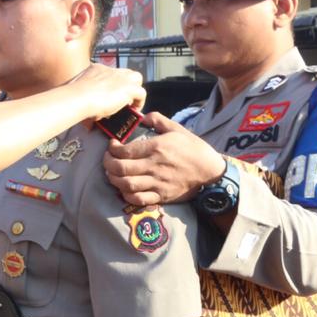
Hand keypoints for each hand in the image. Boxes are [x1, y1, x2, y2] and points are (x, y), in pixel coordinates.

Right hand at [69, 63, 145, 119]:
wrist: (78, 97)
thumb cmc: (73, 99)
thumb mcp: (80, 98)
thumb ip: (86, 105)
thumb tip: (88, 124)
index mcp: (96, 69)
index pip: (109, 74)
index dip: (112, 85)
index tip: (110, 97)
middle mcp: (109, 70)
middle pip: (125, 73)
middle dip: (126, 84)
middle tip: (122, 99)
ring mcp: (120, 77)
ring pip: (136, 78)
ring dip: (134, 90)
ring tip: (130, 104)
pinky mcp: (129, 87)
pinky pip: (141, 93)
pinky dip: (139, 102)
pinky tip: (134, 111)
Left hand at [103, 111, 225, 206]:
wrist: (210, 170)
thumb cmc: (193, 148)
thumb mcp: (176, 128)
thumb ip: (157, 120)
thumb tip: (142, 117)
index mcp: (156, 148)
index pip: (125, 151)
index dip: (112, 149)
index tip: (112, 146)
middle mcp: (154, 166)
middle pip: (121, 169)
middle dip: (108, 164)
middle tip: (107, 159)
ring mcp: (157, 183)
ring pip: (126, 185)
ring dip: (113, 180)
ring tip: (112, 173)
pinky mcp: (161, 196)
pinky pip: (138, 199)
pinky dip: (126, 195)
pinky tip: (124, 188)